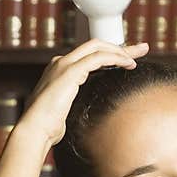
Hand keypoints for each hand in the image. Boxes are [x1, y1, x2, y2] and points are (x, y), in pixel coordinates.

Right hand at [19, 39, 148, 146]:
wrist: (35, 130)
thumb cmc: (48, 128)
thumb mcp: (66, 113)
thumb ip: (75, 105)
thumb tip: (89, 113)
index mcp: (59, 71)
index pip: (88, 55)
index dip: (109, 55)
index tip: (126, 60)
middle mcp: (60, 63)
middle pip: (96, 46)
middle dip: (120, 46)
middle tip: (141, 49)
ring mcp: (64, 64)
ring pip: (98, 47)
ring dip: (121, 50)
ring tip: (139, 54)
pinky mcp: (70, 71)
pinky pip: (99, 58)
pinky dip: (116, 58)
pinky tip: (128, 64)